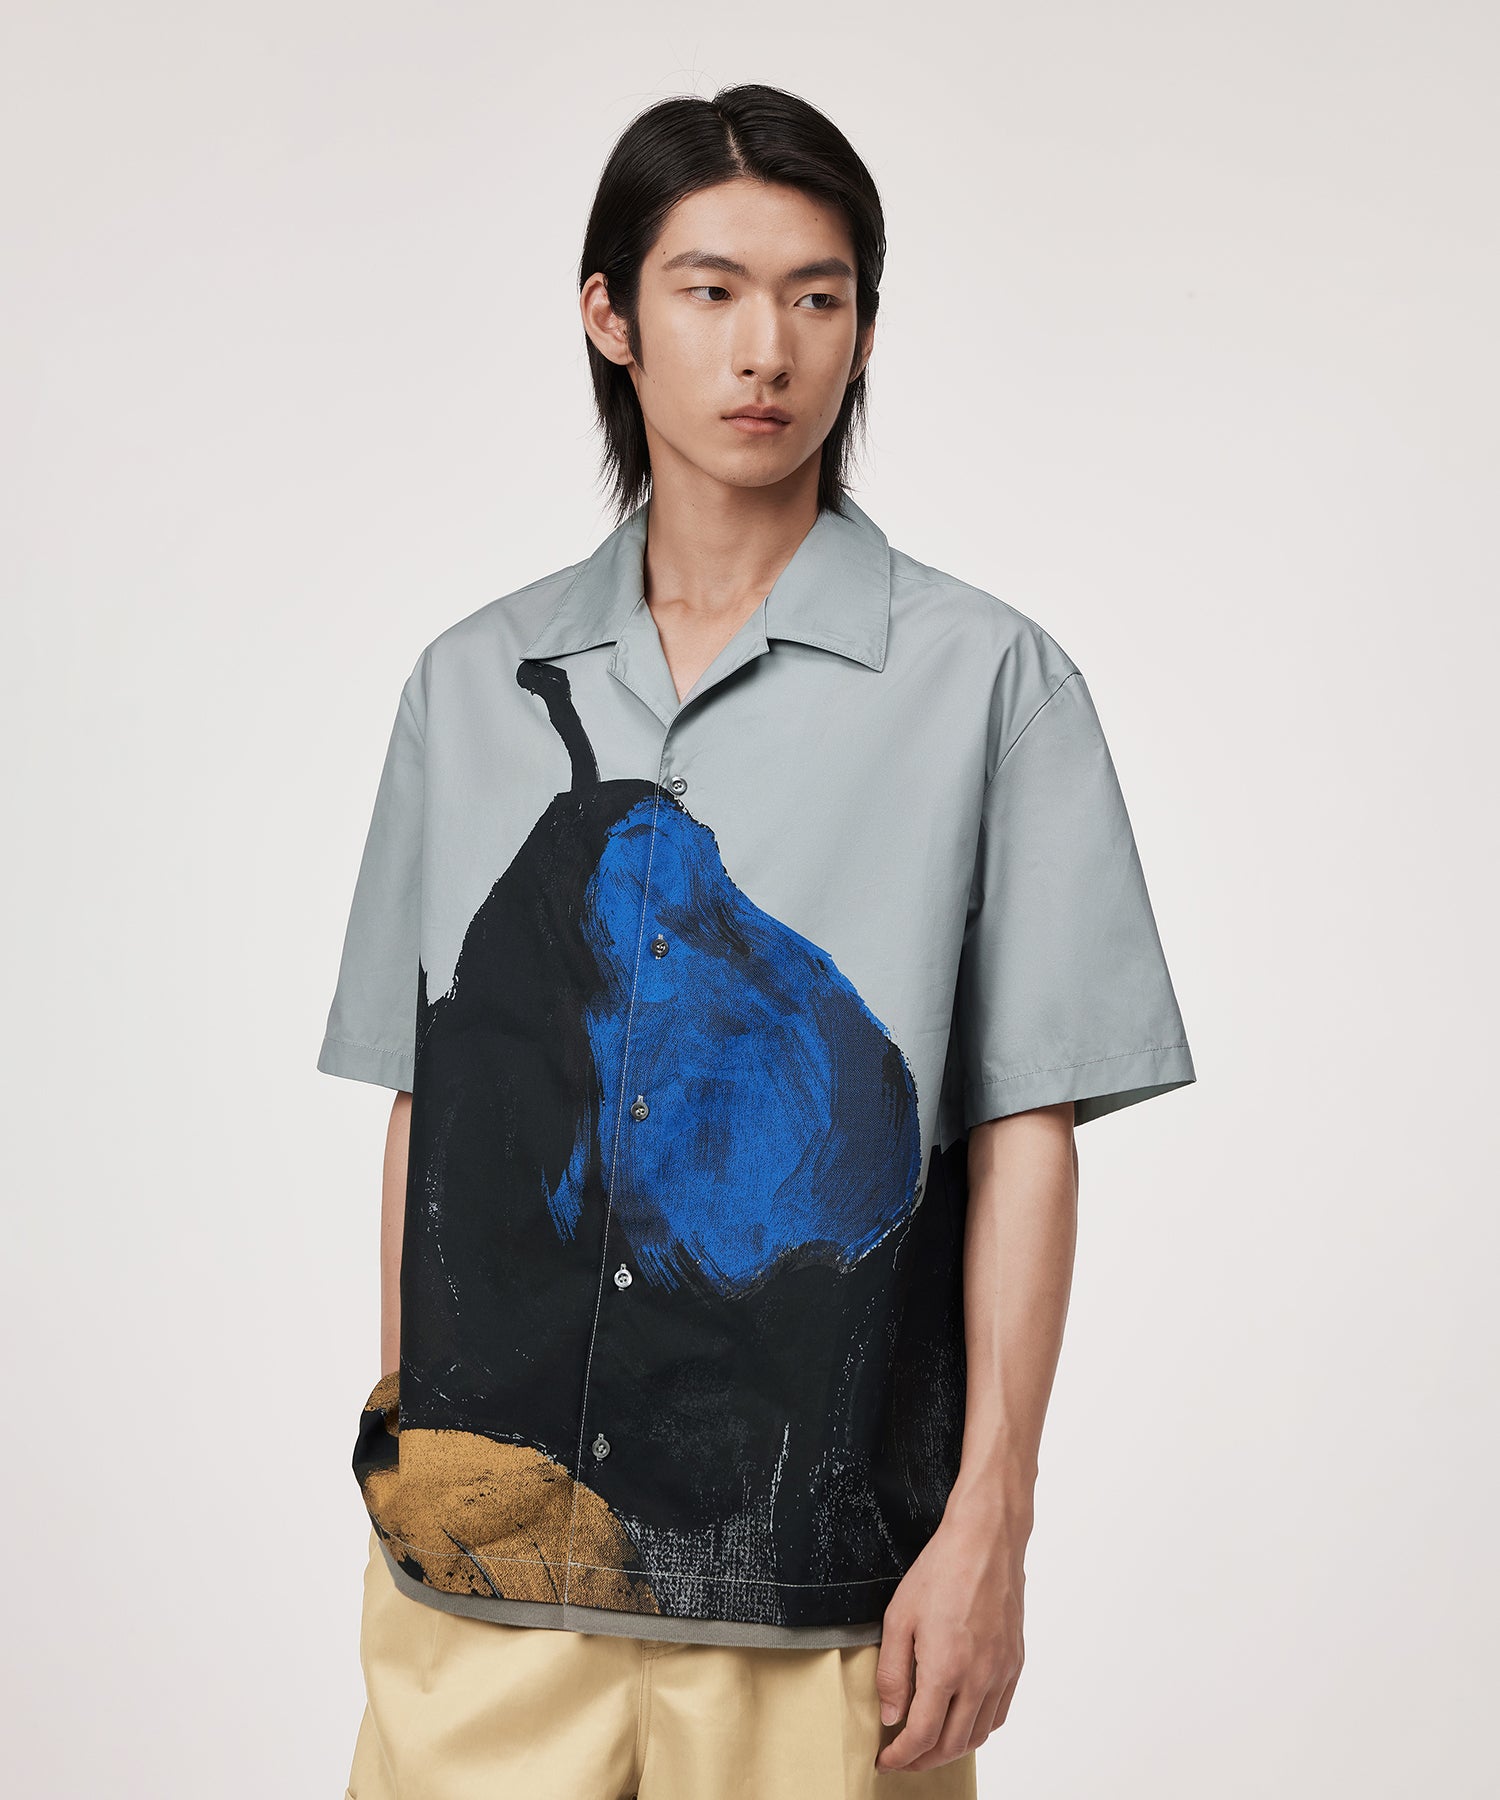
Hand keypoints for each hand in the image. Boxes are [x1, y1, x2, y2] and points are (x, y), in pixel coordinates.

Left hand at [872, 1492, 1027, 1772]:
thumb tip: (891, 1715)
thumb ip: (893, 1673)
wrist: (985, 1541)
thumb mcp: (899, 1617)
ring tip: (929, 1744)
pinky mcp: (1015, 1662)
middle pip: (952, 1744)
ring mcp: (1002, 1672)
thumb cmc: (940, 1571)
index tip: (886, 1760)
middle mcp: (979, 1678)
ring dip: (952, 1748)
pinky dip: (979, 1728)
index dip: (901, 1756)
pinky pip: (999, 1713)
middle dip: (923, 1759)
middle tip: (903, 1758)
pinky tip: (962, 1720)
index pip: (922, 1735)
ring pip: (979, 1734)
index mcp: (946, 1669)